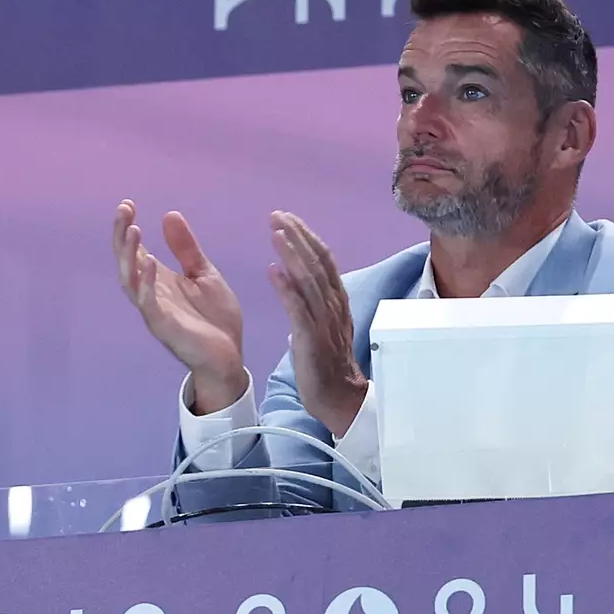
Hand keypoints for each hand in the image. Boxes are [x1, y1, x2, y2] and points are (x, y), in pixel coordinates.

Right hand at [113, 201, 246, 412]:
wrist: (229, 354)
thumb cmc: (214, 317)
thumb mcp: (203, 273)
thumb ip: (186, 248)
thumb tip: (168, 214)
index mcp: (159, 279)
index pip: (135, 250)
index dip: (127, 227)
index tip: (128, 203)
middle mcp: (151, 293)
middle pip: (126, 261)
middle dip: (121, 236)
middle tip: (124, 210)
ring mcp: (155, 310)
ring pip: (131, 281)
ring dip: (130, 256)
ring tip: (133, 230)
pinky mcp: (165, 327)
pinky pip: (149, 306)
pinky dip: (146, 286)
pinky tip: (150, 265)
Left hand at [267, 212, 367, 437]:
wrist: (340, 398)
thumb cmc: (329, 363)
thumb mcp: (325, 325)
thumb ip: (314, 303)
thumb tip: (297, 286)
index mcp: (337, 300)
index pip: (324, 260)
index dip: (306, 237)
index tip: (289, 219)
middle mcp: (333, 305)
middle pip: (316, 263)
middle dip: (297, 236)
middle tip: (277, 215)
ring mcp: (323, 321)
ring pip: (309, 279)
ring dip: (291, 253)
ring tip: (275, 232)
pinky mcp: (311, 338)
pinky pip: (298, 309)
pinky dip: (286, 288)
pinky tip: (273, 270)